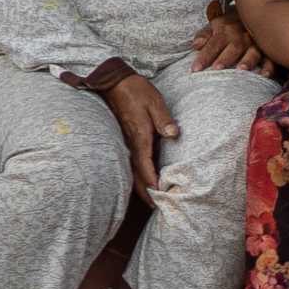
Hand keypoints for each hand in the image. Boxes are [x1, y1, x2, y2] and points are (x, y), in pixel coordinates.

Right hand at [102, 74, 179, 190]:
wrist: (114, 82)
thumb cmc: (136, 91)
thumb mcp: (154, 102)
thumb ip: (164, 119)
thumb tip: (174, 134)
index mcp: (139, 135)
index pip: (145, 164)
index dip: (151, 180)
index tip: (158, 194)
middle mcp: (130, 142)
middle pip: (136, 173)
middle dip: (145, 191)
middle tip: (155, 206)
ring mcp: (125, 141)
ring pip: (131, 169)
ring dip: (140, 185)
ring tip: (150, 199)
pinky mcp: (125, 138)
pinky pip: (130, 161)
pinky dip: (137, 173)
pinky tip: (143, 179)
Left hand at [192, 7, 268, 72]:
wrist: (257, 9)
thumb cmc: (232, 22)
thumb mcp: (216, 23)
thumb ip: (205, 35)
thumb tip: (195, 46)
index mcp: (225, 28)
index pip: (214, 43)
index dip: (205, 56)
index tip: (195, 69)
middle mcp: (241, 35)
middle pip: (233, 46)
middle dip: (226, 57)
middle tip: (217, 68)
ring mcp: (257, 42)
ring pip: (253, 51)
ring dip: (248, 60)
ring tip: (241, 69)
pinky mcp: (269, 49)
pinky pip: (271, 58)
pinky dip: (269, 66)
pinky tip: (265, 75)